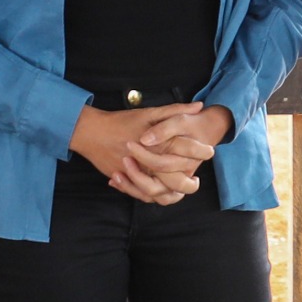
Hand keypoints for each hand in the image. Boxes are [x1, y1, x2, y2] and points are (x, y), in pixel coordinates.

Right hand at [71, 103, 211, 204]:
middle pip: (177, 178)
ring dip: (175, 192)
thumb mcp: (149, 113)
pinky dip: (156, 196)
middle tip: (197, 177)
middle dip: (190, 180)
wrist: (92, 133)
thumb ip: (175, 110)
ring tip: (184, 186)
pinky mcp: (127, 181)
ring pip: (162, 192)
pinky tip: (165, 191)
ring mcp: (137, 174)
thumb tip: (199, 106)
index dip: (200, 151)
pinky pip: (144, 196)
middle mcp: (148, 161)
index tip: (210, 151)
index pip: (186, 149)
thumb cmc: (122, 121)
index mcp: (157, 142)